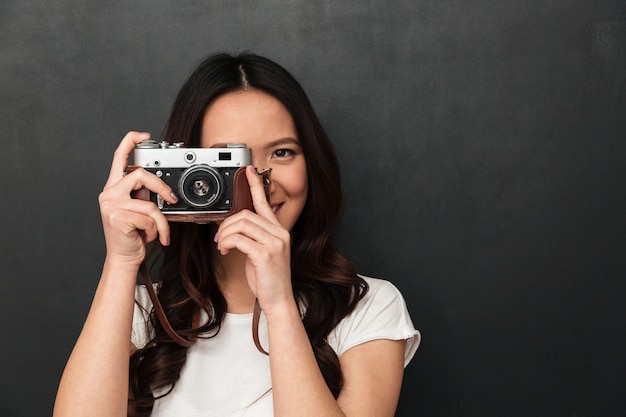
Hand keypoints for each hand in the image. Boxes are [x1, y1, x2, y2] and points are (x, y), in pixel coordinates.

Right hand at [99, 132, 178, 265]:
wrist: (124, 259)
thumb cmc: (134, 235)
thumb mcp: (140, 210)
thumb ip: (144, 195)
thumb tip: (164, 188)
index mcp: (114, 188)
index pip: (119, 157)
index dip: (130, 141)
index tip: (144, 135)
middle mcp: (109, 193)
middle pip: (141, 175)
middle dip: (161, 188)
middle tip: (171, 200)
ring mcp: (111, 204)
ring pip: (149, 203)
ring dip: (159, 221)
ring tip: (157, 232)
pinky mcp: (117, 217)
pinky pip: (149, 217)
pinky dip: (155, 229)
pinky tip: (146, 237)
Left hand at [214, 166, 294, 311]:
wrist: (279, 300)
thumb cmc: (268, 279)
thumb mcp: (261, 254)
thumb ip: (253, 237)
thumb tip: (233, 227)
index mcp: (279, 231)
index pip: (265, 202)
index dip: (256, 185)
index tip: (249, 171)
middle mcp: (279, 233)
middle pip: (245, 214)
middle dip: (226, 224)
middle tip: (219, 238)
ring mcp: (274, 243)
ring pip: (240, 224)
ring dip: (224, 234)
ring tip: (221, 246)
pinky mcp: (265, 253)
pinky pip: (238, 239)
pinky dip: (226, 243)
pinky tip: (224, 251)